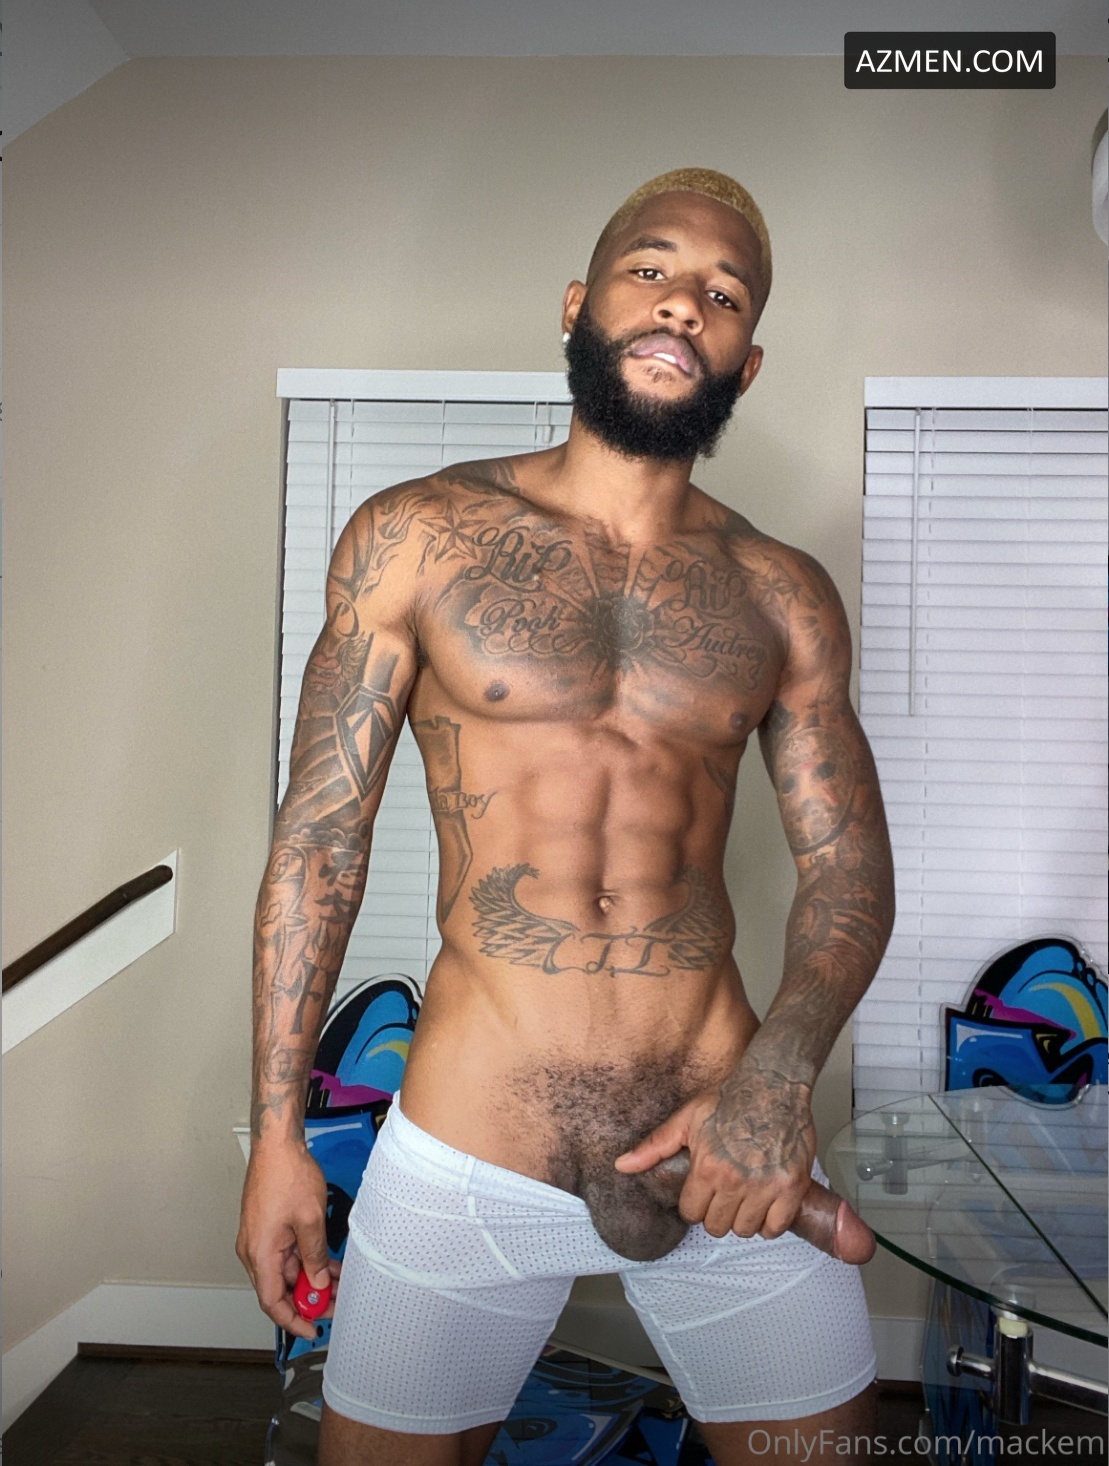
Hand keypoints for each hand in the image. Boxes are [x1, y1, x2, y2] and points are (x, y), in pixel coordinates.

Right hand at [235, 1140, 340, 1342]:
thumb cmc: (287, 1175)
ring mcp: (261, 1239)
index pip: (271, 1302)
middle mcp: (255, 1250)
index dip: (292, 1320)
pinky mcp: (269, 1228)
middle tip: (336, 1303)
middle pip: (279, 1288)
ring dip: (310, 1278)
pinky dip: (306, 1260)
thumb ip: (314, 1256)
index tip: (312, 1328)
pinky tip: (328, 1262)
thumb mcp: (310, 1219)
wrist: (277, 1145)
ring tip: (338, 1282)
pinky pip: (287, 1254)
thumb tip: (319, 1282)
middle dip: (308, 1299)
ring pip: (286, 1271)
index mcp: (260, 1253)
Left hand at [614, 1053, 816, 1241]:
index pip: (691, 1213)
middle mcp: (735, 1181)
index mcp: (707, 1167)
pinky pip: (776, 1227)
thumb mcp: (686, 1118)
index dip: (693, 1204)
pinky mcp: (792, 1187)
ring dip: (741, 1220)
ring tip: (742, 1200)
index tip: (701, 1193)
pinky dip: (769, 1223)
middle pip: (717, 1226)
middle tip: (722, 1196)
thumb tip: (621, 1166)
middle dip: (715, 1214)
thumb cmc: (731, 1099)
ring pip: (745, 1230)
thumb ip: (654, 1146)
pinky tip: (764, 1206)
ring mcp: (766, 1186)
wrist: (774, 1084)